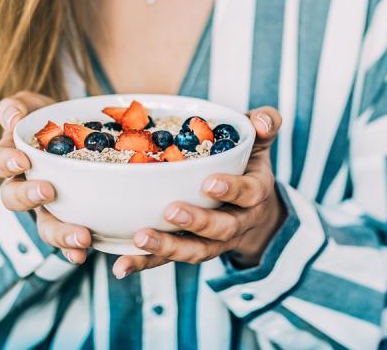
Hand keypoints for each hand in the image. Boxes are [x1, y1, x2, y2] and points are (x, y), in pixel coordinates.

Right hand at [0, 91, 92, 263]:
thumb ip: (17, 107)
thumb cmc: (50, 118)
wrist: (81, 132)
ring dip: (59, 234)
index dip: (6, 163)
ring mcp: (48, 207)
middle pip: (15, 200)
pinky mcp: (71, 218)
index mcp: (12, 158)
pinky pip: (67, 241)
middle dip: (29, 198)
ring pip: (44, 225)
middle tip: (49, 192)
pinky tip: (83, 254)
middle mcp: (25, 187)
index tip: (23, 160)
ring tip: (81, 237)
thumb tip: (12, 118)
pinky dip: (73, 250)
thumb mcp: (33, 106)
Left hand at [112, 107, 285, 278]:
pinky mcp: (189, 249)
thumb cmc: (247, 162)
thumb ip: (264, 124)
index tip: (209, 183)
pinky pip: (168, 261)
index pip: (249, 194)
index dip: (231, 190)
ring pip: (196, 251)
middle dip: (197, 222)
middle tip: (171, 211)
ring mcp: (214, 241)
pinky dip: (145, 264)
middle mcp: (238, 222)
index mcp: (254, 193)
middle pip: (222, 229)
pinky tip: (122, 265)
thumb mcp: (258, 141)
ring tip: (141, 239)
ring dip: (168, 248)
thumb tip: (263, 121)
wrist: (250, 205)